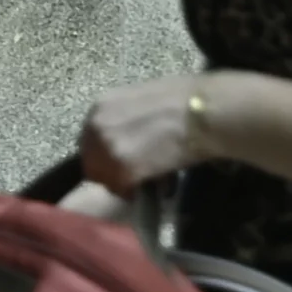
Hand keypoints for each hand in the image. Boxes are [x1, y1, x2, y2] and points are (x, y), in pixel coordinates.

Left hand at [78, 75, 210, 197]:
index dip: (105, 154)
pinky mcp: (122, 169)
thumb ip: (124, 119)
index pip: (89, 140)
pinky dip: (135, 192)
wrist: (202, 111)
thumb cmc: (182, 99)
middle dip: (110, 170)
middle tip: (133, 176)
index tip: (121, 162)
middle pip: (91, 161)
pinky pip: (121, 189)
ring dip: (123, 183)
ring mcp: (107, 149)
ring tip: (146, 181)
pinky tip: (154, 186)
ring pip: (105, 178)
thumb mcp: (141, 100)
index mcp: (100, 106)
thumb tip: (129, 137)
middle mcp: (96, 126)